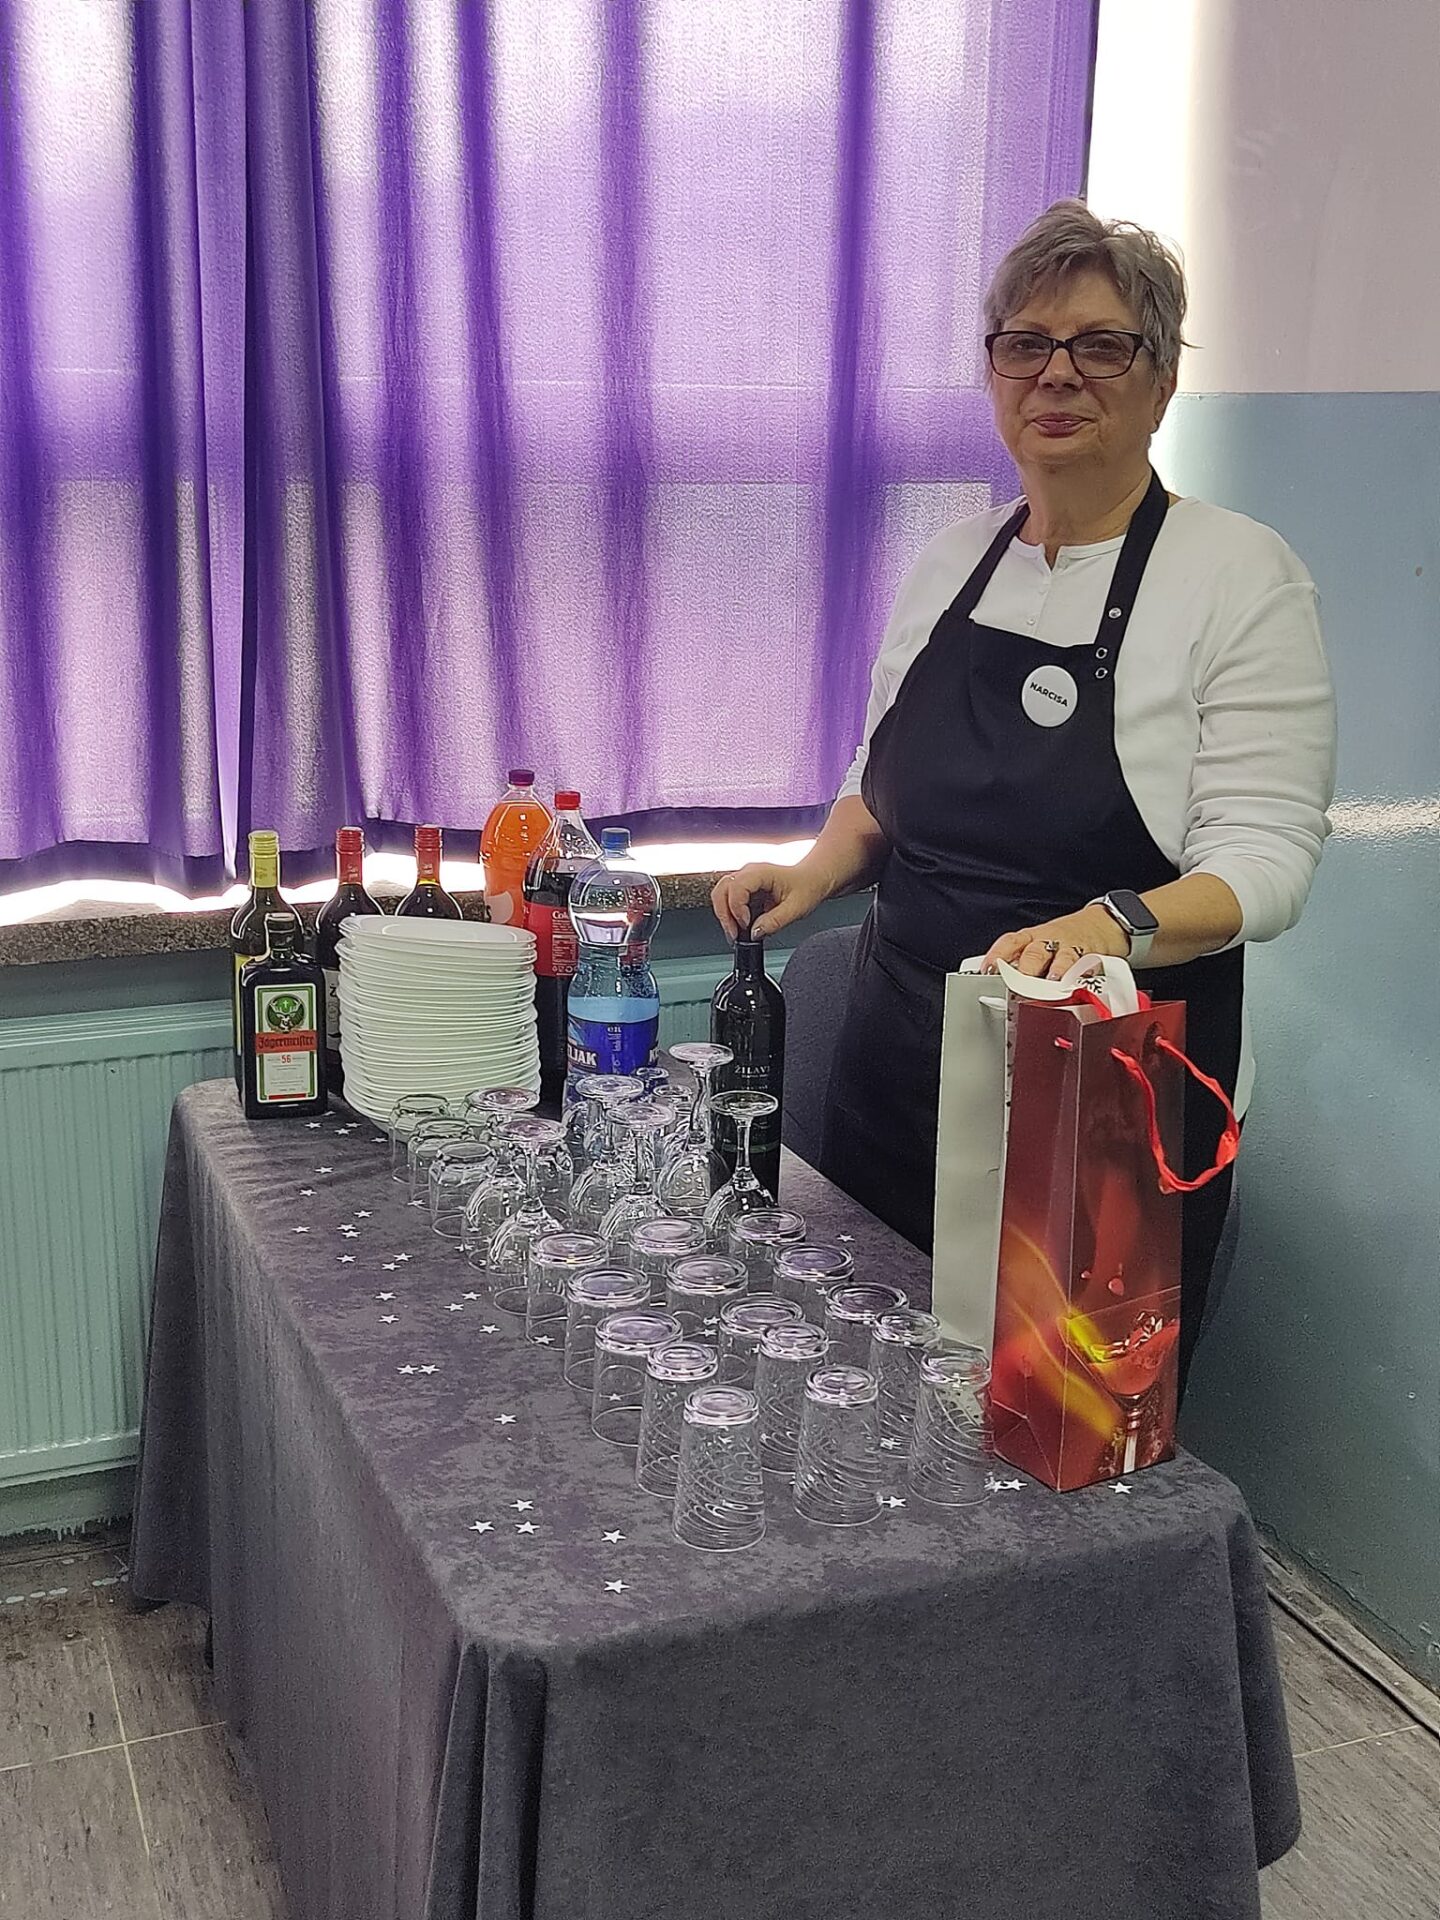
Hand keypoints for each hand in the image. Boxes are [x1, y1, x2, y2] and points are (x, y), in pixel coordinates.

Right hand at [711, 862, 831, 941]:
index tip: (746, 925)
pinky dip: (729, 913)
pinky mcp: (746, 887)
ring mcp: (746, 879)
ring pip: (721, 893)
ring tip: (734, 932)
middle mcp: (750, 872)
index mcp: (761, 872)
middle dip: (724, 914)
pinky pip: (728, 898)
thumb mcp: (796, 908)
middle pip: (722, 890)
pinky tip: (739, 925)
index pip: (737, 888)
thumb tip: (755, 933)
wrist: (814, 878)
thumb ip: (775, 921)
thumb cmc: (808, 886)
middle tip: (734, 933)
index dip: (737, 909)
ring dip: (724, 914)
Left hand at [983, 904, 1129, 978]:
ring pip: (1060, 957)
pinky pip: (1085, 965)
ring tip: (1051, 982)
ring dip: (1055, 970)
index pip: (1010, 942)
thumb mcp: (1039, 945)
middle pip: (1034, 952)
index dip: (997, 954)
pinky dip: (1080, 974)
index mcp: (1031, 938)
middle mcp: (1048, 941)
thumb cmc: (1064, 939)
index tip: (988, 969)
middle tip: (1018, 984)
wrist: (1102, 924)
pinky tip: (1077, 983)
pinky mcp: (1090, 956)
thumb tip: (999, 982)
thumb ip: (1021, 962)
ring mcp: (1070, 948)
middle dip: (1025, 968)